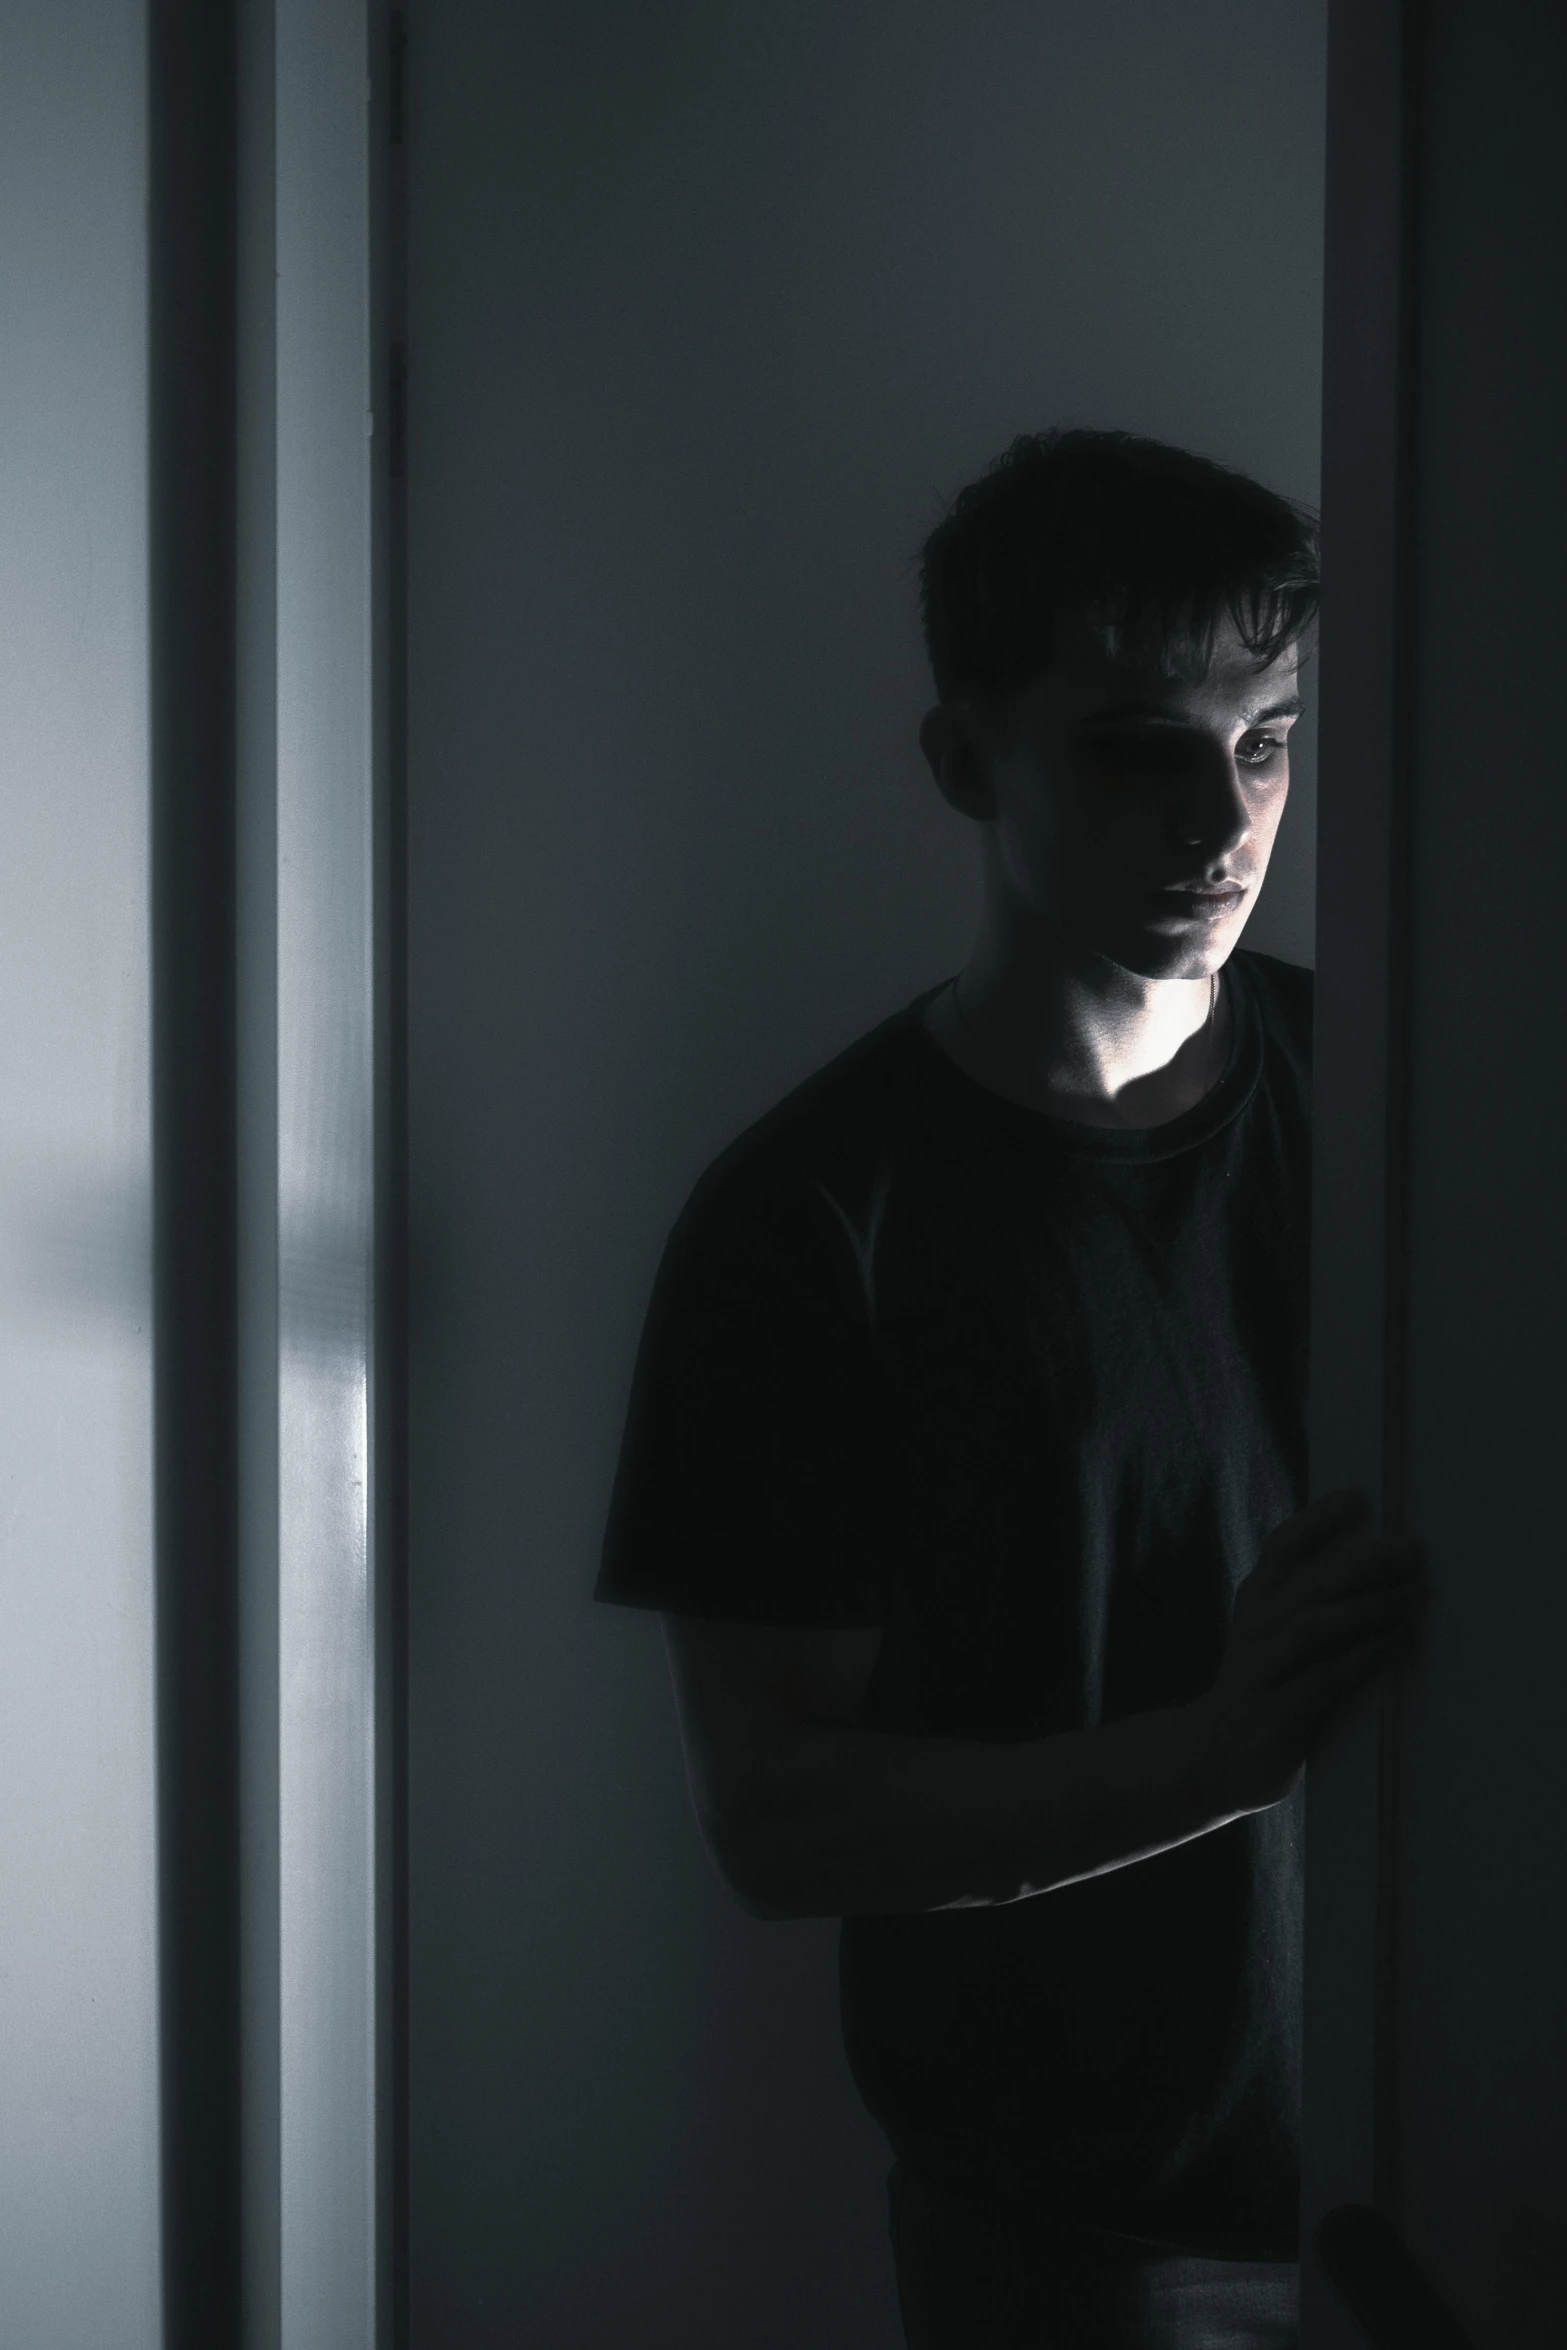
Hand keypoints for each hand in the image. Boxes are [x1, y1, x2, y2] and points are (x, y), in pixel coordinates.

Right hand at [1190, 1488, 1423, 1815]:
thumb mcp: (1270, 1637)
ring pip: (1315, 1625)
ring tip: (1410, 1599)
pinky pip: (1325, 1677)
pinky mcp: (1276, 1712)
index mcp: (1255, 1602)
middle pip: (1311, 1583)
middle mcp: (1255, 1628)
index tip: (1360, 1498)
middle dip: (1365, 1563)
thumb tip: (1382, 1573)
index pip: (1283, 1547)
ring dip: (1368, 1608)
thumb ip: (1308, 1605)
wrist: (1208, 1757)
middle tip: (1411, 1553)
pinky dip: (1364, 1658)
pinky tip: (1396, 1646)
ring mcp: (1262, 1669)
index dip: (1319, 1520)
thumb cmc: (1259, 1689)